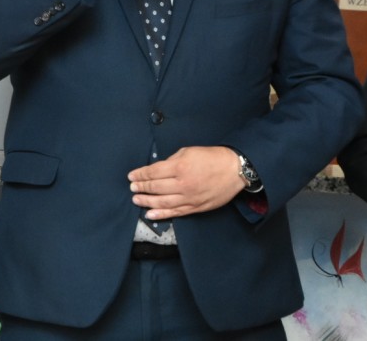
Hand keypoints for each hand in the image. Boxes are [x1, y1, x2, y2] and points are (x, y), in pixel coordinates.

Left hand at [127, 146, 244, 218]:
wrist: (234, 170)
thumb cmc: (211, 158)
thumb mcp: (188, 152)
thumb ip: (170, 161)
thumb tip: (157, 170)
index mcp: (180, 167)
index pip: (153, 172)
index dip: (140, 175)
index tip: (132, 176)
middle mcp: (183, 184)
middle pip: (156, 188)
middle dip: (141, 187)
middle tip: (132, 187)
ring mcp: (189, 198)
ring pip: (163, 202)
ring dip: (147, 202)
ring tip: (136, 199)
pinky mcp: (196, 207)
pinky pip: (176, 212)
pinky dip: (161, 214)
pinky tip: (150, 214)